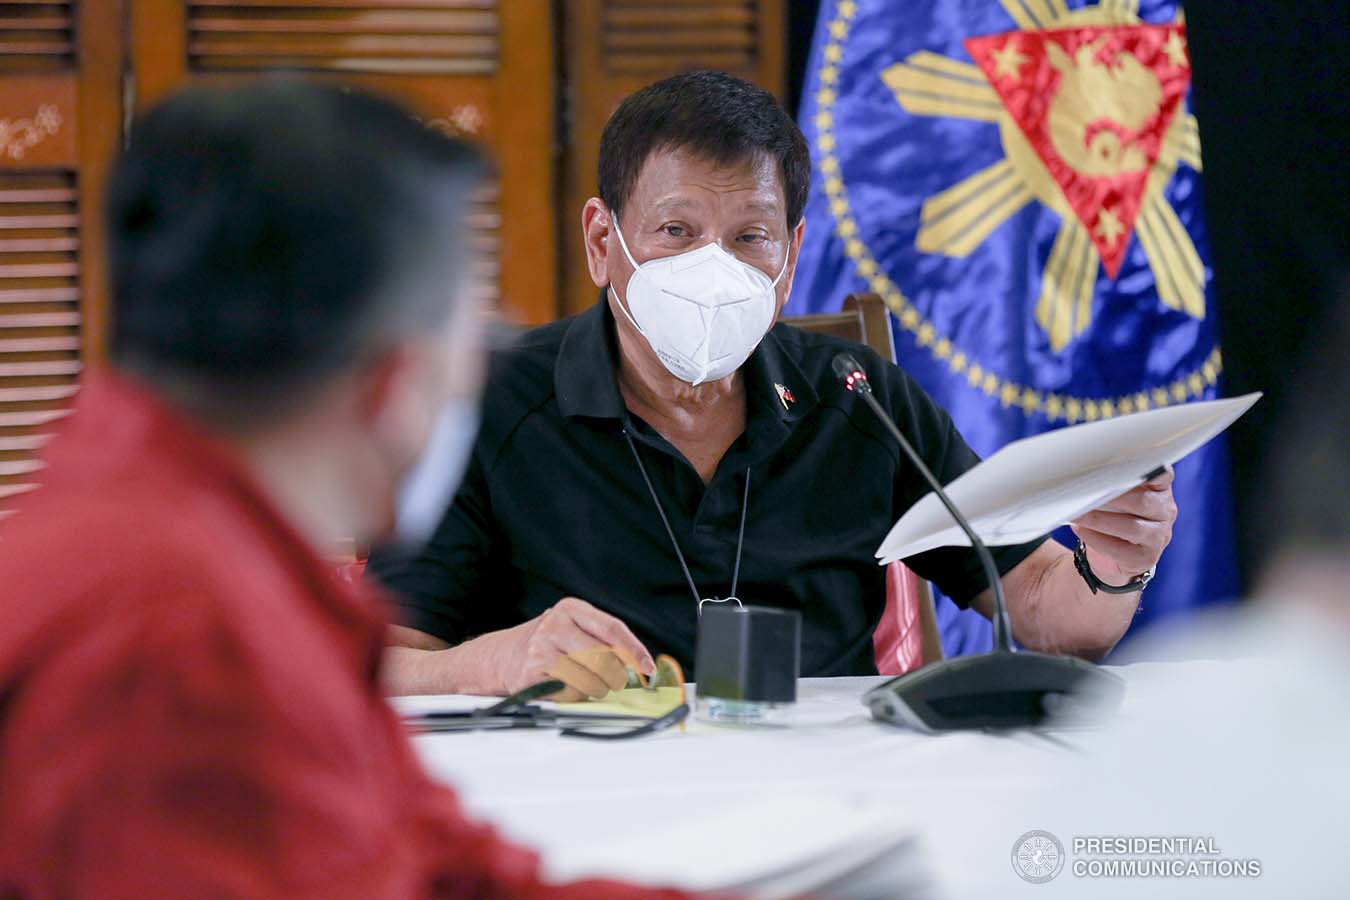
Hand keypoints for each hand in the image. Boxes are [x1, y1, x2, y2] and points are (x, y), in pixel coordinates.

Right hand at [482, 597, 653, 698]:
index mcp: (570, 608)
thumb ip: (602, 640)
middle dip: (615, 676)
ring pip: (590, 679)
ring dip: (596, 689)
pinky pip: (570, 693)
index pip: (612, 629)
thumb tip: (638, 664)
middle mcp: (554, 625)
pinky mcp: (533, 675)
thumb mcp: (572, 628)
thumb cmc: (546, 644)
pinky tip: (566, 687)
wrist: (501, 657)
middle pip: (604, 657)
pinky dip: (575, 696)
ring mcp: (541, 649)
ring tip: (585, 683)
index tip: (648, 667)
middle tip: (615, 682)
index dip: (634, 650)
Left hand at [1069, 466, 1176, 580]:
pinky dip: (1097, 539)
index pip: (1162, 475)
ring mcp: (1159, 536)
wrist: (1113, 554)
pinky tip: (1081, 531)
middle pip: (1144, 502)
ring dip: (1100, 520)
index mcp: (1159, 489)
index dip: (1149, 468)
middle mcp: (1164, 511)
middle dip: (1112, 498)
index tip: (1128, 464)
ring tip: (1077, 516)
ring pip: (1133, 528)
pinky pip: (1121, 550)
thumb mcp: (1114, 495)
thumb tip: (1082, 475)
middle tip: (1085, 493)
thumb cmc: (1112, 515)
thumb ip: (1109, 482)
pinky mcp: (1146, 558)